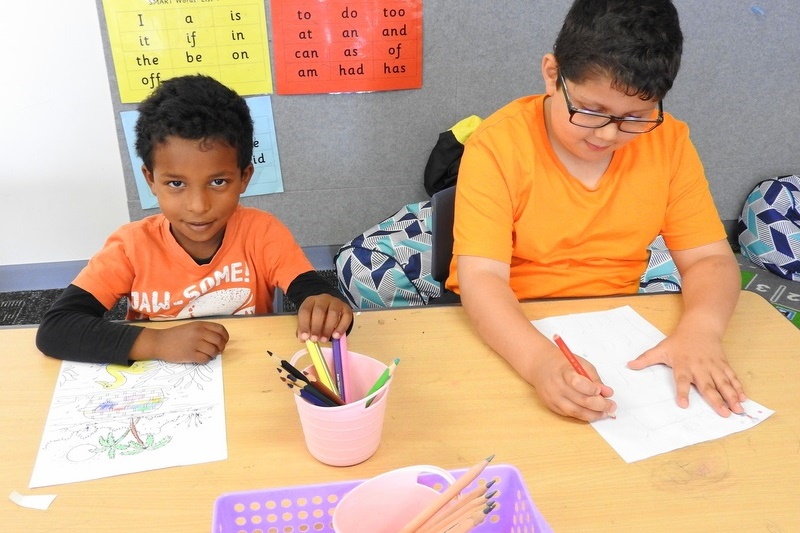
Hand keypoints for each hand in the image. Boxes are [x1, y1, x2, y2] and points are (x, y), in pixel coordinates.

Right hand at [131, 321, 228, 362]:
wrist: (160, 342)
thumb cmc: (176, 335)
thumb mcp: (191, 327)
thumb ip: (205, 330)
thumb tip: (220, 339)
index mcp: (200, 325)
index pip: (220, 329)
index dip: (225, 337)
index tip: (224, 341)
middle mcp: (199, 333)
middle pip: (219, 341)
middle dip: (221, 347)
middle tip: (217, 350)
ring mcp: (195, 344)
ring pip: (214, 351)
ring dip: (213, 354)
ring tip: (207, 354)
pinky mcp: (190, 355)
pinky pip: (205, 359)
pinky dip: (206, 360)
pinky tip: (200, 358)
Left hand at [296, 295, 352, 342]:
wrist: (333, 309)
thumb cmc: (318, 317)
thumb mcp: (309, 321)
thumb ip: (306, 329)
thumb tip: (303, 339)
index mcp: (310, 301)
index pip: (305, 311)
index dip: (304, 324)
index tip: (305, 337)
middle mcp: (323, 299)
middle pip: (319, 311)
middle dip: (316, 327)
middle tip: (315, 339)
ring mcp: (336, 302)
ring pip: (333, 313)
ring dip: (327, 328)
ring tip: (324, 340)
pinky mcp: (346, 308)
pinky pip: (346, 317)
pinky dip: (341, 328)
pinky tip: (336, 336)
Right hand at [528, 345, 615, 421]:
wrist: (541, 366)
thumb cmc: (562, 363)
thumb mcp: (580, 364)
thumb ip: (594, 378)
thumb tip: (608, 393)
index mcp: (563, 372)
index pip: (577, 383)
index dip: (591, 389)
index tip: (601, 391)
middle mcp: (556, 386)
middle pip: (580, 400)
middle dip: (600, 405)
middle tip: (611, 406)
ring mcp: (553, 398)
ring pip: (576, 412)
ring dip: (593, 414)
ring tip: (604, 413)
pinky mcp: (551, 406)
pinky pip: (570, 415)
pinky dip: (583, 415)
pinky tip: (591, 413)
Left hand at [627, 329, 745, 416]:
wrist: (700, 327)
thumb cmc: (679, 341)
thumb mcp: (661, 349)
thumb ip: (646, 359)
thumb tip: (629, 365)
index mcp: (683, 365)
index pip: (682, 381)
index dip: (682, 392)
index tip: (683, 404)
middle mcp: (700, 368)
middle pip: (708, 386)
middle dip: (716, 400)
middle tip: (723, 414)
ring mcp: (713, 367)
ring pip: (724, 383)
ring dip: (731, 397)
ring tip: (737, 410)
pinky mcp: (723, 365)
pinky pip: (732, 377)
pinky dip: (738, 388)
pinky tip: (743, 398)